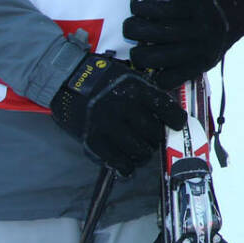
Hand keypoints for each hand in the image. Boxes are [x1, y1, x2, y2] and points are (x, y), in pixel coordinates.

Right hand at [50, 54, 185, 175]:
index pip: (166, 109)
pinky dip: (126, 166)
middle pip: (153, 133)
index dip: (175, 120)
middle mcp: (124, 108)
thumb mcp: (129, 76)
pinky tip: (128, 165)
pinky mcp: (93, 140)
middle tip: (152, 137)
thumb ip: (147, 92)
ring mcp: (108, 126)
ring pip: (138, 150)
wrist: (67, 80)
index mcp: (136, 90)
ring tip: (141, 151)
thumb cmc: (102, 77)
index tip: (176, 124)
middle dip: (155, 137)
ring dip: (143, 153)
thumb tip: (166, 113)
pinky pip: (117, 161)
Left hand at [125, 0, 243, 89]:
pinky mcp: (200, 67)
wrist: (238, 16)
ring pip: (156, 58)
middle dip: (133, 29)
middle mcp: (201, 29)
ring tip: (138, 47)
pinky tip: (153, 65)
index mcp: (199, 6)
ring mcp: (201, 51)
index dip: (140, 6)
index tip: (136, 3)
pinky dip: (156, 75)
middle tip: (131, 25)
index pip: (161, 7)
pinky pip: (170, 79)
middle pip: (154, 33)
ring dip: (138, 54)